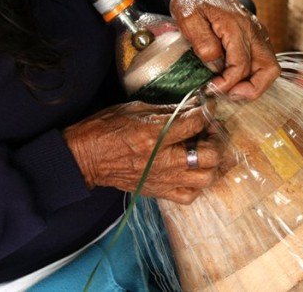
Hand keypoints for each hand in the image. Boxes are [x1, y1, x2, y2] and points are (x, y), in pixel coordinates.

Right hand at [63, 100, 223, 203]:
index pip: (195, 123)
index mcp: (154, 134)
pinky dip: (197, 183)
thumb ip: (166, 109)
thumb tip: (192, 106)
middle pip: (209, 155)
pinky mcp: (158, 191)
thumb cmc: (105, 128)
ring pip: (206, 178)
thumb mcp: (135, 109)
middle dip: (217, 139)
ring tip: (206, 150)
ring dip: (212, 162)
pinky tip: (193, 170)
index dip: (208, 112)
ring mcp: (162, 179)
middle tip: (212, 129)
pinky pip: (190, 195)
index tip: (210, 106)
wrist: (84, 158)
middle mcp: (162, 160)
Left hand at [169, 0, 280, 99]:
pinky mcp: (256, 36)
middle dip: (250, 89)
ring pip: (270, 67)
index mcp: (237, 26)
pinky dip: (253, 75)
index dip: (227, 83)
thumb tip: (215, 64)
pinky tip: (234, 80)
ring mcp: (258, 33)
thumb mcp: (188, 18)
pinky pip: (263, 61)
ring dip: (255, 84)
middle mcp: (253, 31)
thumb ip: (202, 42)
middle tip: (227, 95)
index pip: (241, 65)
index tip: (210, 89)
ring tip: (232, 91)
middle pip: (268, 69)